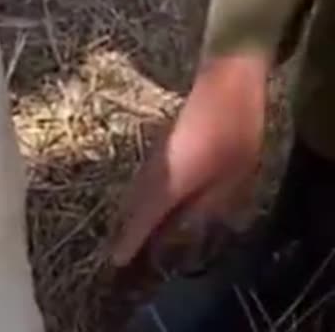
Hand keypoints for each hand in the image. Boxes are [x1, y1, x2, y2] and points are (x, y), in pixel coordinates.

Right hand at [108, 53, 269, 267]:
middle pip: (132, 208)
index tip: (115, 262)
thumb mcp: (231, 180)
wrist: (223, 86)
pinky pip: (143, 182)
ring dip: (130, 214)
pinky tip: (147, 205)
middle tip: (119, 255)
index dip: (129, 242)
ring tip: (128, 233)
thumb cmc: (232, 134)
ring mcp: (153, 158)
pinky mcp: (160, 150)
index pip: (142, 220)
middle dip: (125, 231)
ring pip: (135, 194)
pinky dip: (140, 198)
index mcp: (169, 184)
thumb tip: (188, 227)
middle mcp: (153, 173)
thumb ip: (208, 207)